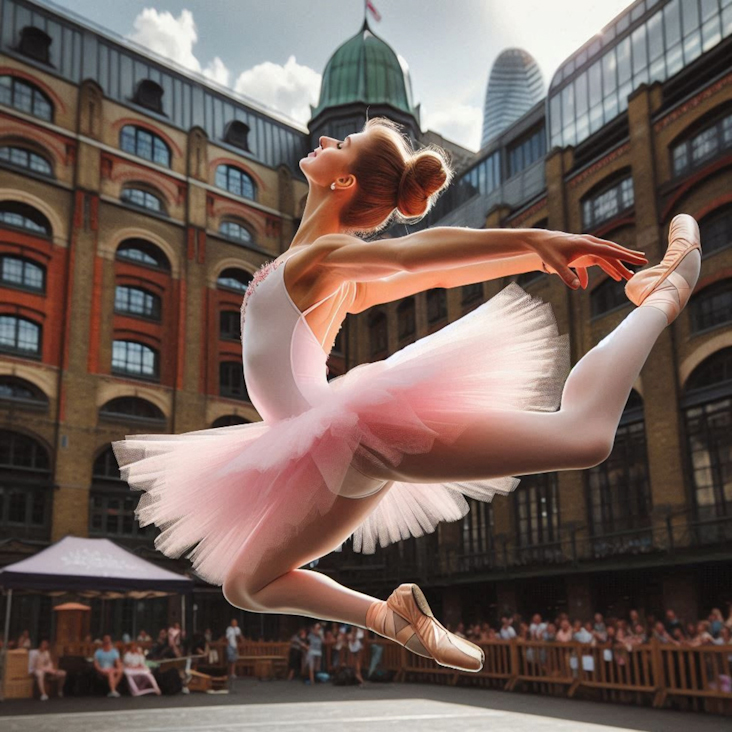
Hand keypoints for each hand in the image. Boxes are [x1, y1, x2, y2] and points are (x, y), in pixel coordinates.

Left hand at [529, 230, 648, 289]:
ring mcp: (588, 247)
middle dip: (628, 257)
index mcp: (587, 244)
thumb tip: (579, 288)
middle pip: (613, 251)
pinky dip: (604, 268)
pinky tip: (608, 279)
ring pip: (607, 256)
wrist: (540, 241)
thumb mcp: (555, 265)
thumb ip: (567, 276)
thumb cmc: (548, 251)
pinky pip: (597, 260)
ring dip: (618, 265)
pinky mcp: (583, 251)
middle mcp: (590, 243)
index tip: (640, 260)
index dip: (626, 256)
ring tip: (629, 274)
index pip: (610, 251)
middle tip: (644, 261)